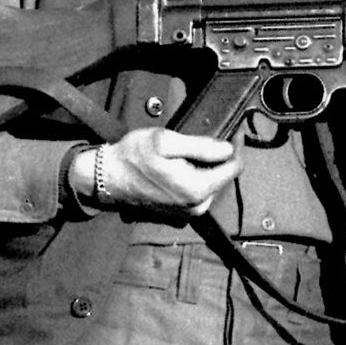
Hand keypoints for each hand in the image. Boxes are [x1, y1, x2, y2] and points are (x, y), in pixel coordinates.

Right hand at [71, 128, 241, 216]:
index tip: (236, 131)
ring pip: (212, 183)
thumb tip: (228, 149)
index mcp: (197, 189)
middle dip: (221, 156)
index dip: (237, 147)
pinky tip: (182, 165)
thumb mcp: (166, 142)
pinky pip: (199, 191)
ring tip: (189, 151)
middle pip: (224, 176)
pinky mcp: (181, 213)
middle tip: (208, 137)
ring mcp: (189, 212)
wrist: (107, 178)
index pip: (234, 168)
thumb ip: (201, 146)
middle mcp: (197, 206)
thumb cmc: (133, 156)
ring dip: (208, 167)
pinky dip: (197, 176)